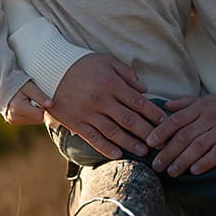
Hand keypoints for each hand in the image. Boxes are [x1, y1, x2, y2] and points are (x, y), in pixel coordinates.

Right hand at [4, 80, 50, 124]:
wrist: (0, 84)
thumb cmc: (16, 81)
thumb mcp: (28, 85)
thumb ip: (39, 95)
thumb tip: (51, 104)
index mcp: (17, 108)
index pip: (40, 114)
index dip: (43, 105)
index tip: (39, 96)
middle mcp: (14, 117)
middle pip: (37, 119)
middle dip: (39, 109)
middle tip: (33, 97)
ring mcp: (12, 120)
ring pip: (34, 120)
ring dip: (35, 111)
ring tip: (28, 100)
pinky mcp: (13, 121)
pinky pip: (28, 120)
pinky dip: (30, 113)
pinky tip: (25, 104)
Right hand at [42, 54, 166, 158]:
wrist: (50, 68)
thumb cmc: (81, 63)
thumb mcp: (105, 61)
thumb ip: (126, 74)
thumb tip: (144, 90)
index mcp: (111, 83)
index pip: (138, 102)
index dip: (153, 114)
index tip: (165, 123)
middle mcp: (101, 100)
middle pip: (129, 120)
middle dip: (147, 132)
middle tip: (160, 143)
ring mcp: (88, 112)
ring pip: (114, 132)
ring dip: (130, 143)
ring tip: (144, 152)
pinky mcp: (75, 122)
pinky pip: (93, 138)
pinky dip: (106, 147)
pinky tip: (118, 154)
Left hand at [146, 94, 215, 174]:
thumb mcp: (208, 101)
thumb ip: (186, 103)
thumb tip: (164, 106)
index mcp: (201, 106)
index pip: (176, 119)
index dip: (161, 131)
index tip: (150, 143)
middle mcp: (211, 116)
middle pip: (184, 135)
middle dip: (168, 151)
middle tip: (156, 165)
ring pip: (198, 145)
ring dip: (183, 160)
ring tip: (171, 172)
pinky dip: (205, 162)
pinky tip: (195, 171)